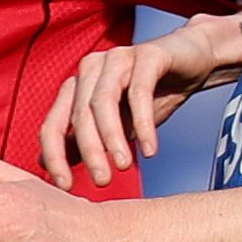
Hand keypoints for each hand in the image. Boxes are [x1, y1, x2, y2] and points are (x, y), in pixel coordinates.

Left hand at [41, 12, 241, 189]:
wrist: (194, 61)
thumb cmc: (151, 95)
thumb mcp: (117, 126)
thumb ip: (84, 143)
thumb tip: (48, 168)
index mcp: (77, 87)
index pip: (53, 125)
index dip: (54, 157)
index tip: (65, 187)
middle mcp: (91, 68)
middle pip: (79, 115)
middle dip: (89, 151)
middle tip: (102, 181)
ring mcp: (117, 58)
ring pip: (104, 101)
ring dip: (112, 137)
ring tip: (124, 165)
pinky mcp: (147, 54)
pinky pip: (140, 91)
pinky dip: (143, 122)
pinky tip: (150, 149)